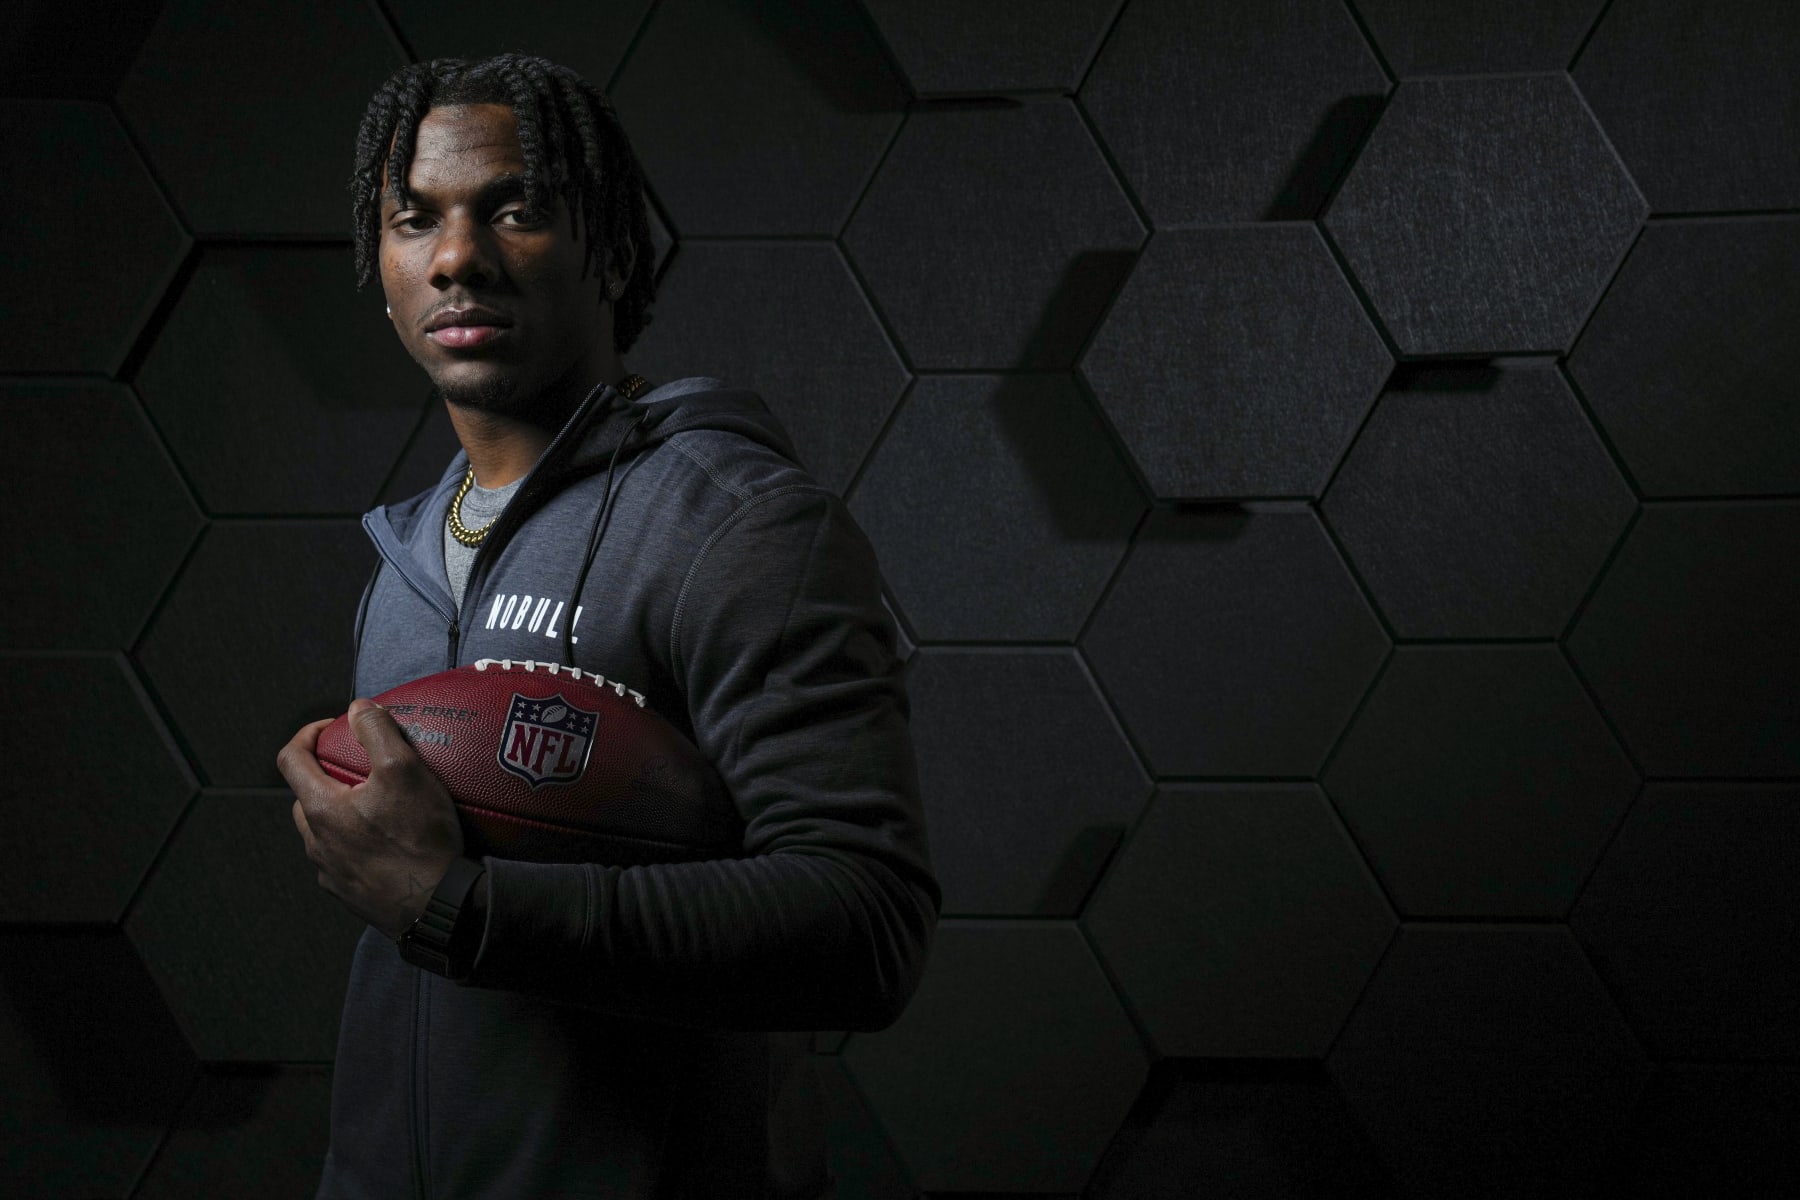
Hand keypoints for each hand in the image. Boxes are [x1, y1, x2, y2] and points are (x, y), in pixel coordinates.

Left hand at [277, 698, 465, 940]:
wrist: (438, 906)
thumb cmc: (419, 839)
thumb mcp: (405, 770)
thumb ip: (377, 732)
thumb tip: (358, 708)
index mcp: (320, 808)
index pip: (290, 759)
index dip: (307, 734)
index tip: (333, 727)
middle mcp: (316, 842)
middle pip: (306, 796)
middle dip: (327, 775)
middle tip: (362, 768)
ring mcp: (330, 873)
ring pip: (324, 831)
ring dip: (342, 812)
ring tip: (380, 806)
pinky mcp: (349, 895)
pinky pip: (343, 860)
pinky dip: (357, 844)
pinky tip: (390, 844)